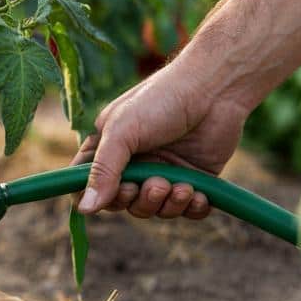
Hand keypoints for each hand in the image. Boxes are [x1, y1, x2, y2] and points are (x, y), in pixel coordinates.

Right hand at [71, 59, 250, 218]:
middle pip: (123, 204)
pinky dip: (191, 208)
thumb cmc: (161, 100)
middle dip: (138, 200)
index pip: (87, 185)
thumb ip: (103, 170)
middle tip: (155, 184)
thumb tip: (85, 211)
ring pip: (155, 210)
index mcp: (109, 148)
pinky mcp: (194, 179)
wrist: (215, 88)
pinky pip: (187, 210)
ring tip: (181, 186)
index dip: (93, 198)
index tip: (107, 199)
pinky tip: (197, 193)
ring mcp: (164, 172)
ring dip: (166, 205)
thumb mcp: (122, 131)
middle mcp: (134, 164)